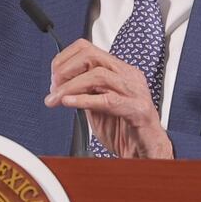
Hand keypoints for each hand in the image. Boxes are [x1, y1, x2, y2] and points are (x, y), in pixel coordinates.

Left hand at [45, 39, 172, 158]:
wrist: (147, 153)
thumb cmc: (125, 131)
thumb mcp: (98, 106)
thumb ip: (84, 93)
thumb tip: (60, 86)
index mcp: (119, 71)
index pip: (88, 48)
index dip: (65, 59)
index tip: (53, 76)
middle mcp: (128, 75)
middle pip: (92, 56)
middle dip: (66, 70)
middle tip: (54, 87)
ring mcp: (135, 91)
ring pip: (98, 75)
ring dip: (70, 87)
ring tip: (57, 99)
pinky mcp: (137, 109)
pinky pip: (108, 100)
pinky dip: (84, 100)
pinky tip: (69, 103)